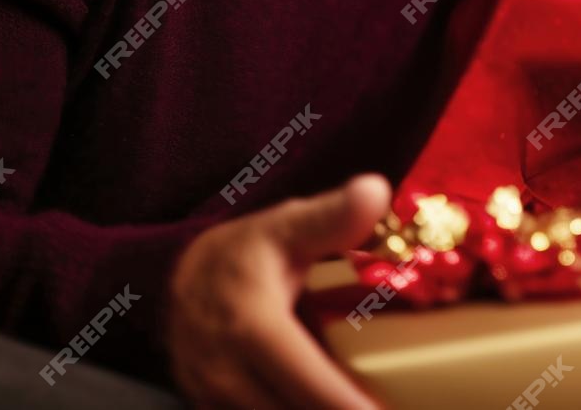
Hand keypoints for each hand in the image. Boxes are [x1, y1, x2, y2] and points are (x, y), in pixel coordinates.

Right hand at [168, 174, 390, 408]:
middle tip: (391, 408)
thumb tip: (376, 191)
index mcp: (251, 325)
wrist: (188, 277)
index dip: (344, 404)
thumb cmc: (251, 250)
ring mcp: (212, 397)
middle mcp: (224, 371)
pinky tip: (335, 406)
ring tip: (368, 407)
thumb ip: (333, 216)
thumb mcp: (290, 224)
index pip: (305, 380)